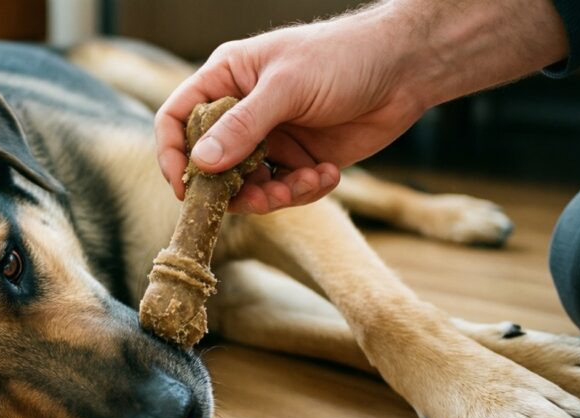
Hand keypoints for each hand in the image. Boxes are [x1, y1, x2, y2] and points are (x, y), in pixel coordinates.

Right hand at [155, 11, 427, 213]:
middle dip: (232, 188)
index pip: (177, 119)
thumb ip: (243, 126)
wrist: (406, 68)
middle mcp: (243, 112)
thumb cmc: (342, 57)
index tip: (184, 186)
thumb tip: (200, 162)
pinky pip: (285, 191)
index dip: (173, 153)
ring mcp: (271, 139)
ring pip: (248, 186)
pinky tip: (329, 174)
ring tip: (303, 184)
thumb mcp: (287, 87)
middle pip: (211, 164)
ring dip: (272, 196)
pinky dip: (304, 191)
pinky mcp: (300, 160)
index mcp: (227, 80)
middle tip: (259, 197)